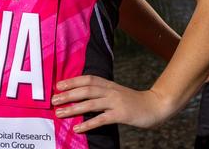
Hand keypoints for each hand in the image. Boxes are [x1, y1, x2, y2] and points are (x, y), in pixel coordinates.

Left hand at [52, 75, 173, 132]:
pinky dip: (88, 124)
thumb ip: (102, 93)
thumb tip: (82, 98)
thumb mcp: (117, 93)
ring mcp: (116, 102)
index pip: (88, 79)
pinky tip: (78, 129)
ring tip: (60, 113)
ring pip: (91, 103)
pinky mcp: (121, 114)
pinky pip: (102, 119)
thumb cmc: (133, 101)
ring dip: (74, 108)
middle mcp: (111, 91)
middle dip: (68, 94)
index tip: (58, 85)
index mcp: (109, 84)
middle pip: (86, 89)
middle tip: (54, 99)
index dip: (73, 81)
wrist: (155, 105)